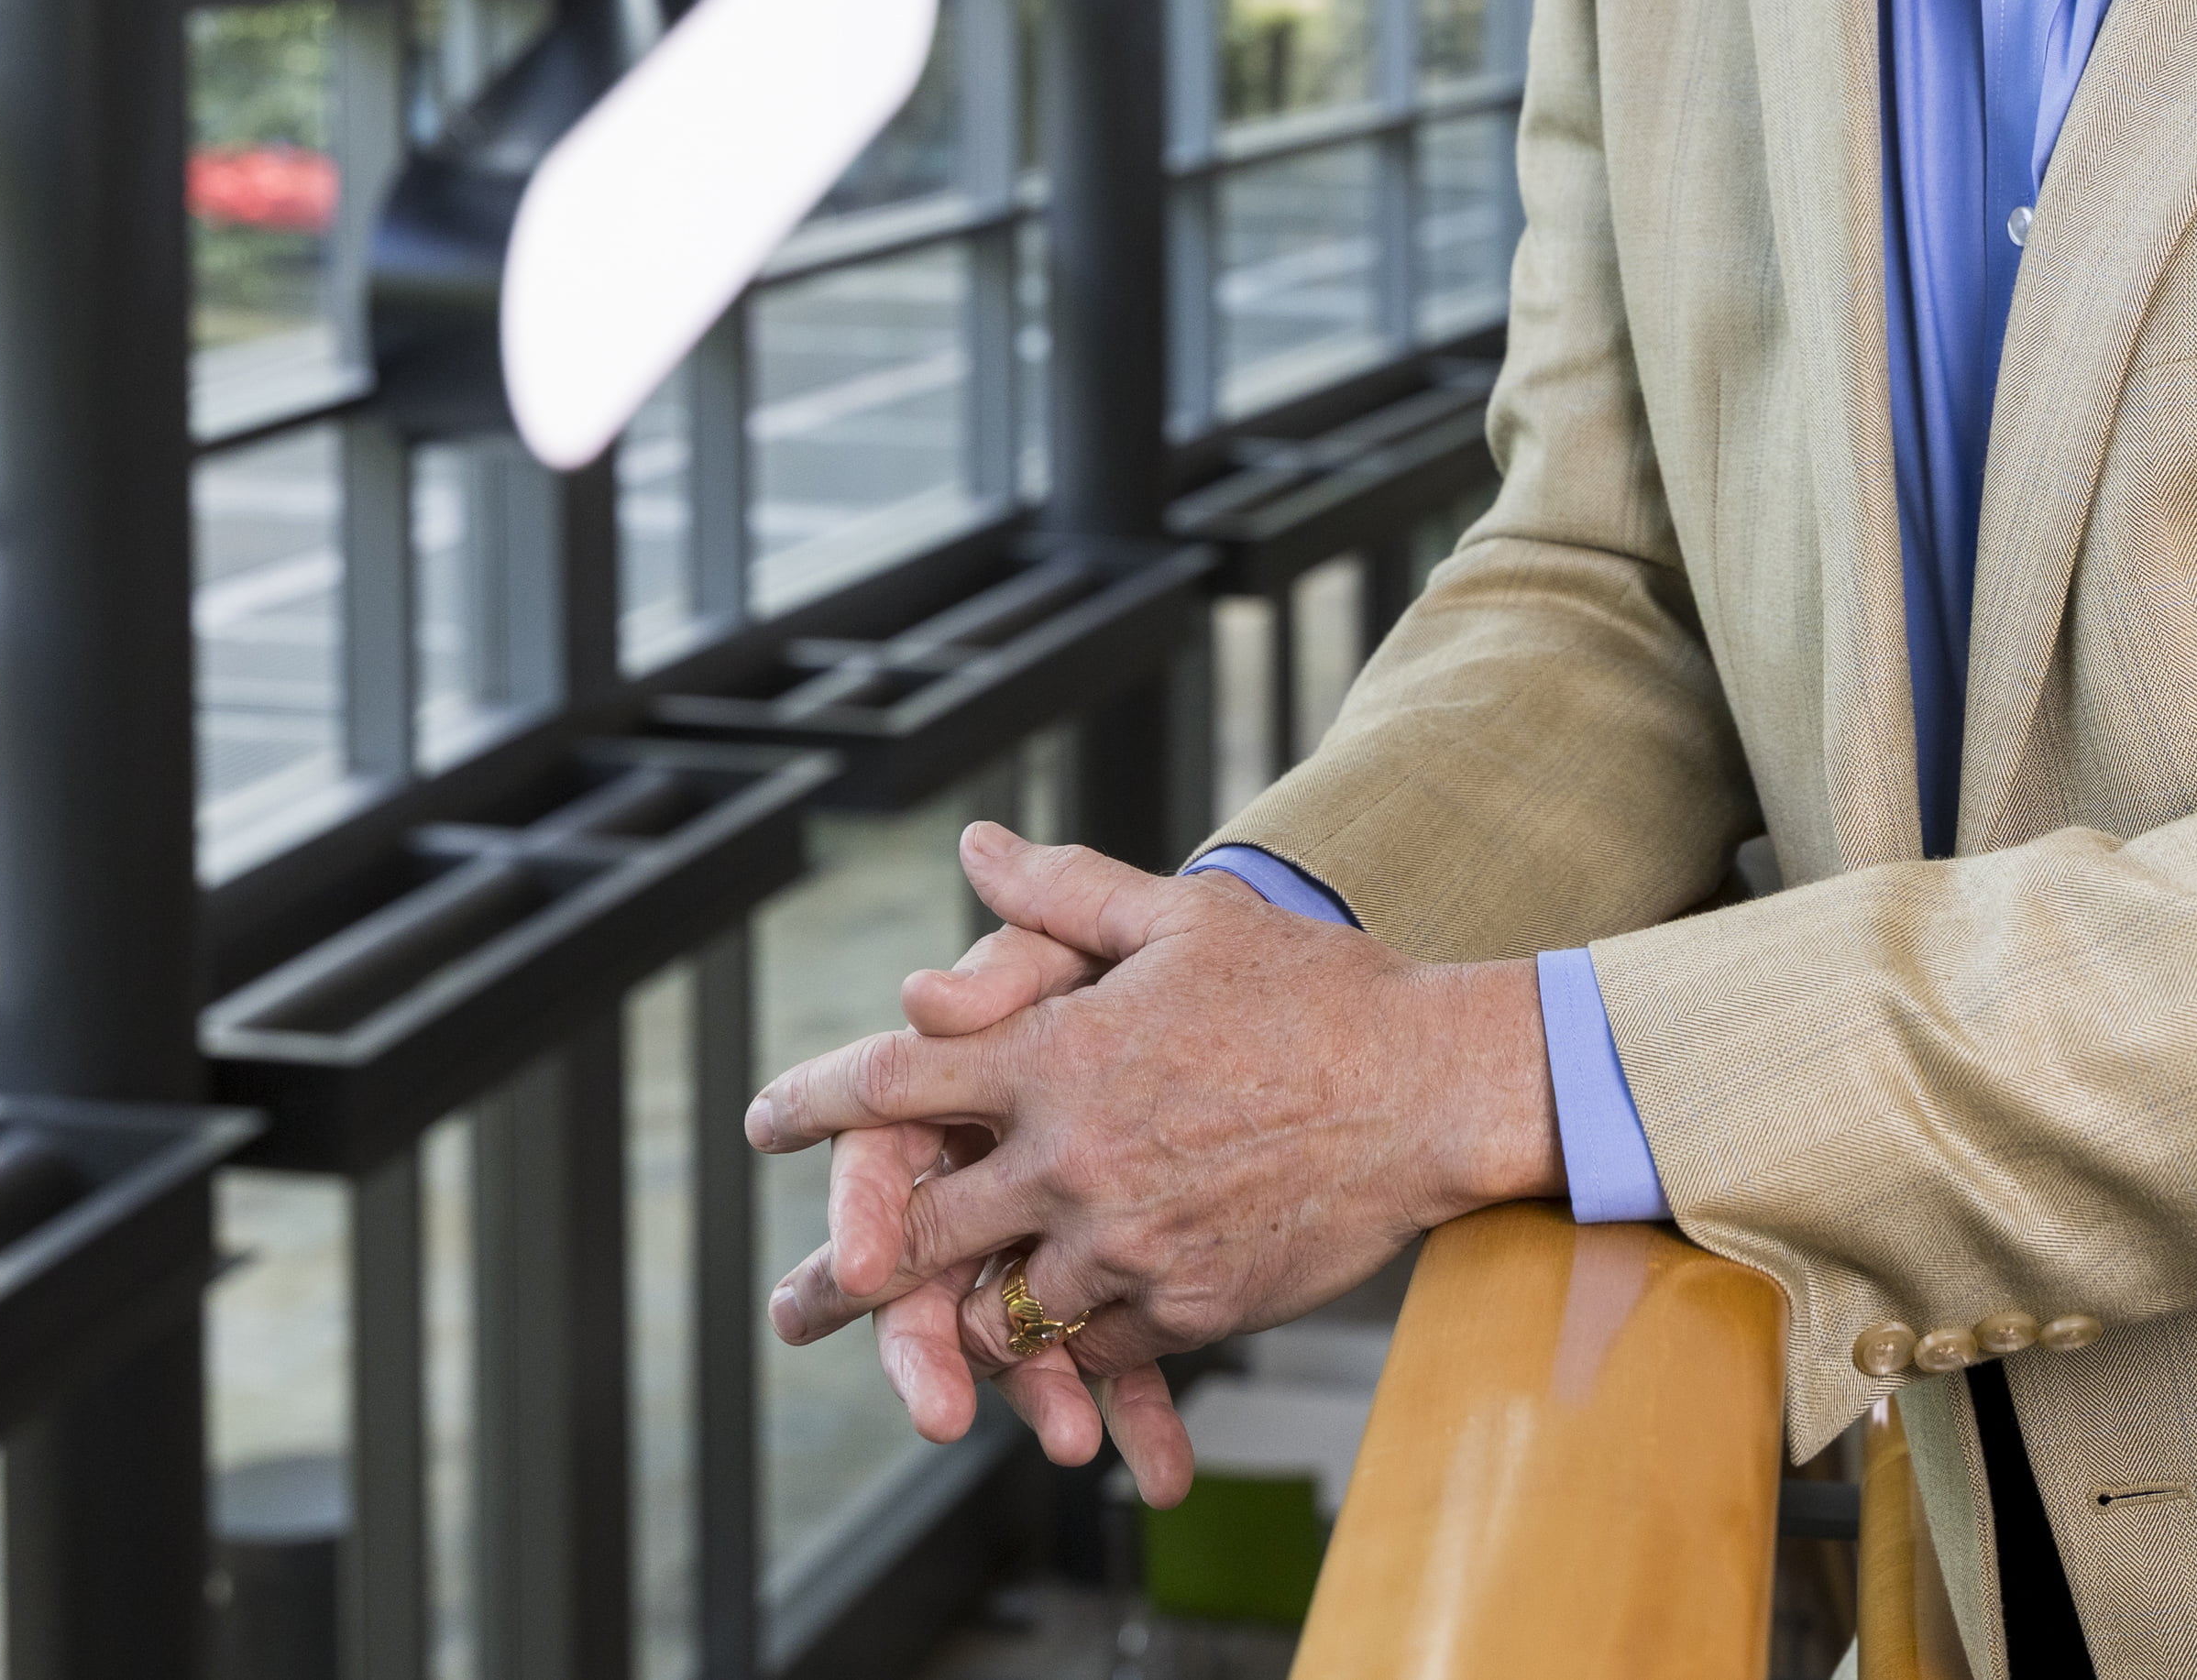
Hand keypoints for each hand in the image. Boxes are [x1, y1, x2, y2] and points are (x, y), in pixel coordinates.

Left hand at [748, 826, 1557, 1441]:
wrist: (1434, 1090)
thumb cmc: (1313, 990)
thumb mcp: (1185, 916)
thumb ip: (1064, 893)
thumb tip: (974, 849)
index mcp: (1057, 1055)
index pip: (893, 1080)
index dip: (813, 1103)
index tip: (762, 1122)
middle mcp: (1073, 1159)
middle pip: (916, 1231)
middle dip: (844, 1277)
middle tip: (796, 1308)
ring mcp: (1128, 1244)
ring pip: (1002, 1310)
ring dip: (967, 1319)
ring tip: (935, 1341)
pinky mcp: (1188, 1308)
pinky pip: (1094, 1346)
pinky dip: (1069, 1346)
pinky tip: (1064, 1341)